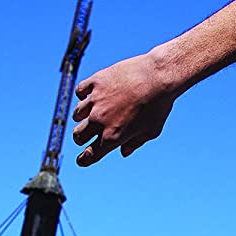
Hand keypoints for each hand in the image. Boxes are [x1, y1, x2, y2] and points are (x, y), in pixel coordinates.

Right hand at [72, 50, 179, 166]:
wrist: (159, 76)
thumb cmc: (159, 106)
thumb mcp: (151, 130)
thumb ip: (135, 143)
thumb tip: (124, 152)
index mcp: (113, 137)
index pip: (90, 155)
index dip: (84, 160)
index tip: (82, 160)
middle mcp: (100, 120)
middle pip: (78, 136)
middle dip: (81, 138)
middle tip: (87, 135)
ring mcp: (96, 101)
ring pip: (76, 114)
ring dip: (82, 117)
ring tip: (92, 113)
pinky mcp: (95, 82)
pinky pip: (80, 92)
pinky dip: (83, 95)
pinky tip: (92, 95)